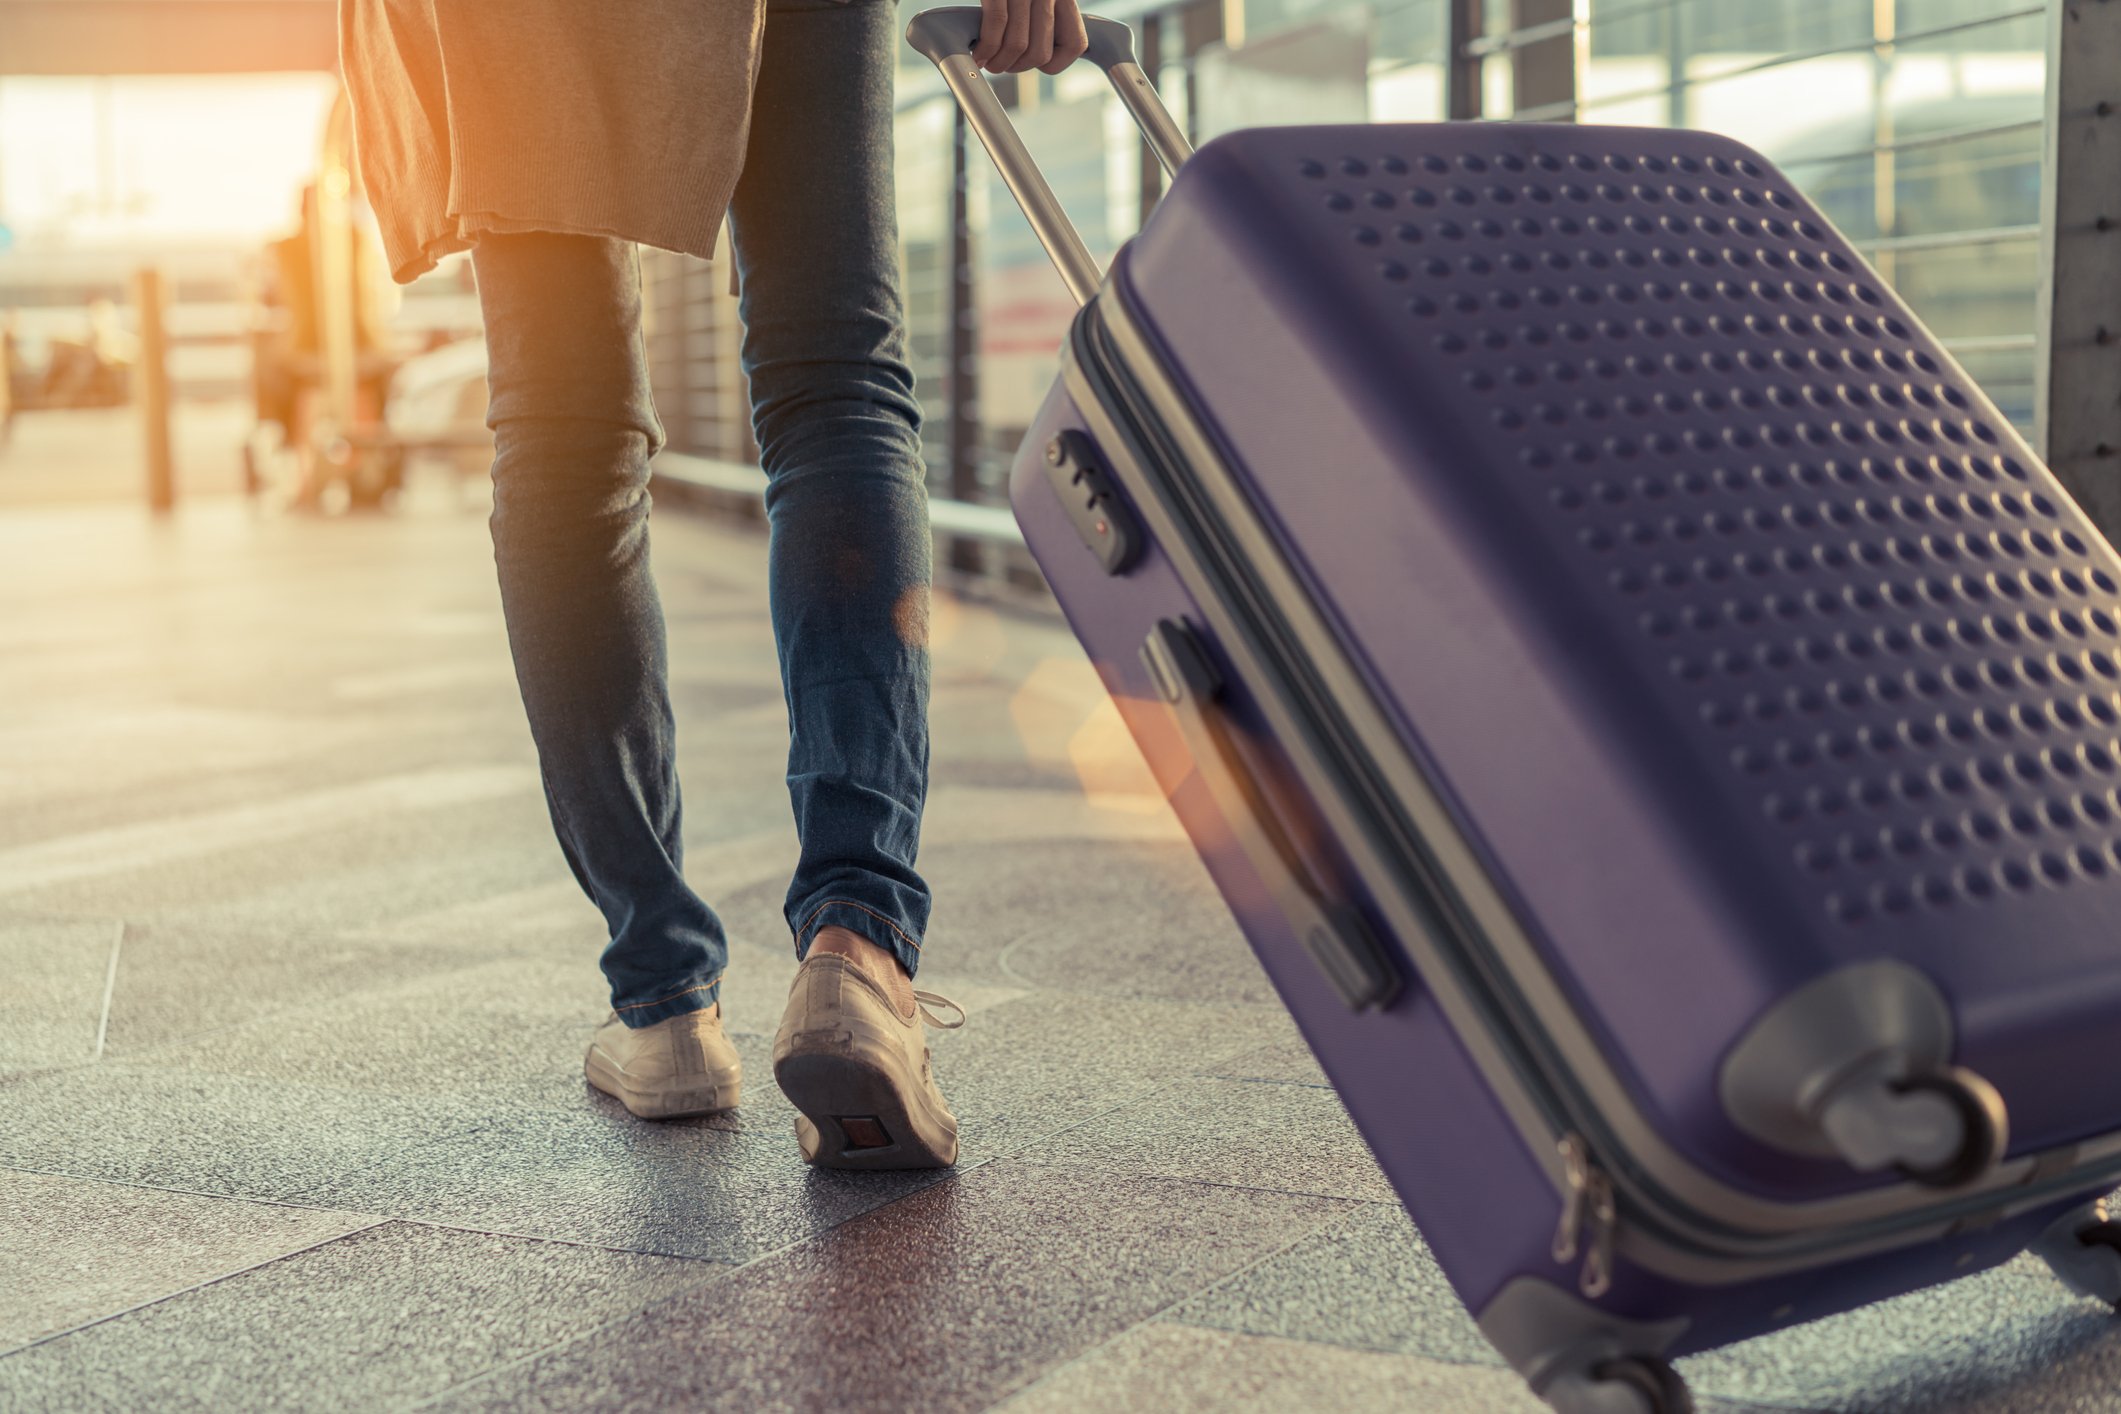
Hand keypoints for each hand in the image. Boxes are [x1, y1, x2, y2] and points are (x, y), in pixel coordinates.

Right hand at [973, 0, 1090, 74]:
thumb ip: (1043, 14)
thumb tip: (1035, 52)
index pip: (1076, 44)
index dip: (1055, 64)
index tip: (1036, 64)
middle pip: (1040, 51)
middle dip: (1017, 67)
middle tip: (1001, 63)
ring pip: (1018, 45)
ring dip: (999, 62)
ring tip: (987, 59)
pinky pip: (996, 27)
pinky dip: (985, 48)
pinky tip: (979, 52)